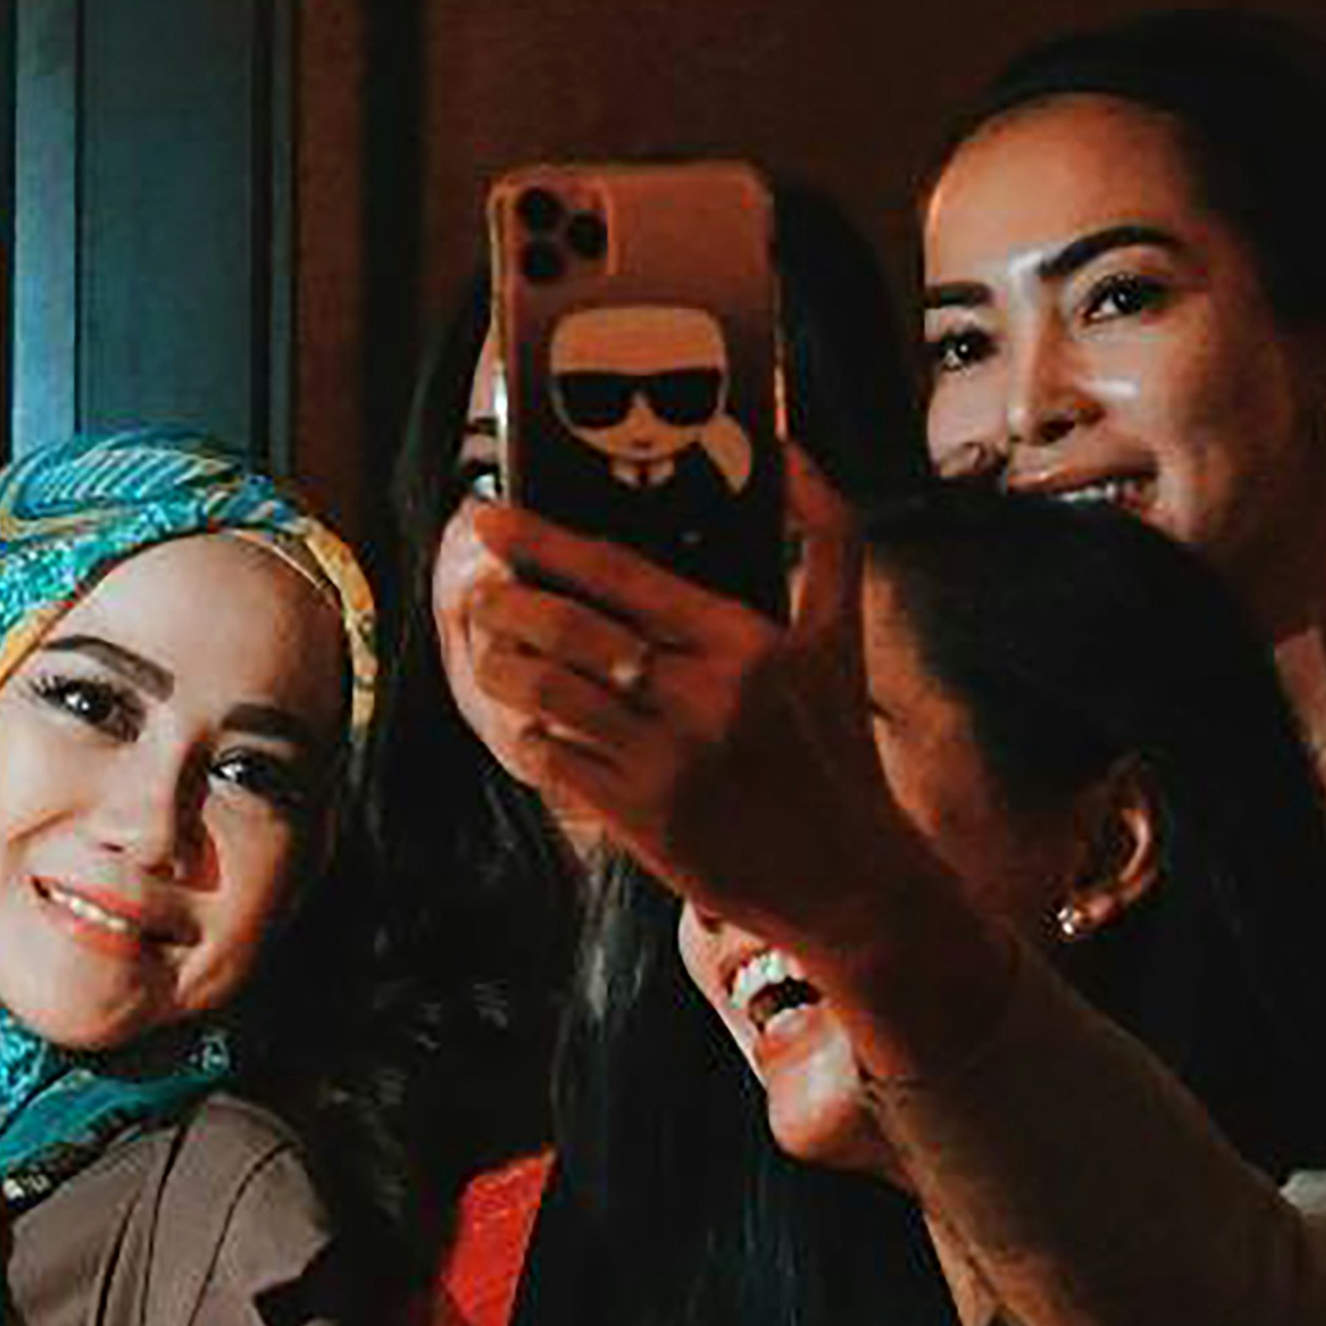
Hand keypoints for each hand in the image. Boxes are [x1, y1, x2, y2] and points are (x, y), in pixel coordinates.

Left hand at [436, 497, 929, 976]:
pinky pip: (555, 759)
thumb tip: (787, 449)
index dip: (543, 540)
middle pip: (568, 629)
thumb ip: (827, 535)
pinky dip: (532, 735)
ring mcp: (667, 761)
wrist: (847, 877)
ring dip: (502, 669)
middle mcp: (703, 696)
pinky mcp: (643, 819)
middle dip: (504, 604)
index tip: (491, 518)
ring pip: (546, 694)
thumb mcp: (841, 638)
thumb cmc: (835, 747)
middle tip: (478, 593)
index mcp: (744, 641)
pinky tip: (534, 725)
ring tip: (492, 656)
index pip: (621, 573)